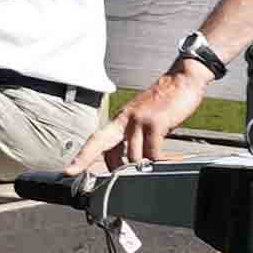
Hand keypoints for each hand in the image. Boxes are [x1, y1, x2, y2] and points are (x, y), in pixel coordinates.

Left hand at [69, 64, 204, 174]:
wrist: (182, 80)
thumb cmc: (164, 102)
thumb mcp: (142, 119)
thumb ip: (132, 138)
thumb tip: (125, 162)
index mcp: (121, 118)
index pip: (97, 139)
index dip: (82, 155)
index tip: (70, 170)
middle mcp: (126, 119)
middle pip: (100, 141)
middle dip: (84, 158)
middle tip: (72, 172)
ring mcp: (140, 120)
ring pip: (132, 156)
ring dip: (142, 164)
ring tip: (153, 159)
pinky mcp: (156, 122)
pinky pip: (152, 152)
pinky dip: (157, 159)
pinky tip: (163, 157)